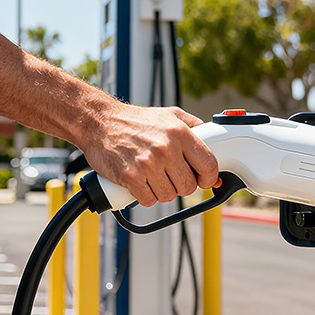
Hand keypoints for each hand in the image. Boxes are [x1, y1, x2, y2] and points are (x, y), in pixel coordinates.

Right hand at [81, 105, 220, 206]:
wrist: (99, 122)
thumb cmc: (134, 121)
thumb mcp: (171, 115)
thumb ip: (195, 129)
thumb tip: (215, 151)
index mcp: (180, 133)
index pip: (209, 165)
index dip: (209, 178)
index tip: (204, 180)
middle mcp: (166, 149)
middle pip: (188, 186)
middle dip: (181, 186)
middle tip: (171, 177)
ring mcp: (147, 164)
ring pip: (168, 196)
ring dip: (162, 191)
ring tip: (153, 177)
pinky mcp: (130, 177)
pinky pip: (148, 200)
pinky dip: (145, 196)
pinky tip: (140, 183)